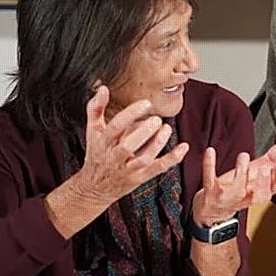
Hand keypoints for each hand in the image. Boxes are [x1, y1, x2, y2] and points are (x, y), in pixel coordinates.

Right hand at [72, 86, 188, 206]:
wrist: (94, 187)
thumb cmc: (97, 153)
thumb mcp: (92, 131)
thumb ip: (95, 109)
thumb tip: (102, 87)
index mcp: (103, 142)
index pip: (115, 127)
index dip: (131, 114)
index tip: (146, 103)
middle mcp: (115, 157)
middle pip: (129, 146)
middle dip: (144, 132)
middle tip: (157, 119)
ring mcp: (128, 169)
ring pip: (144, 159)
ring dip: (157, 144)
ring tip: (166, 128)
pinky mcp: (140, 178)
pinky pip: (158, 169)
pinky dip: (172, 158)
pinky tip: (183, 147)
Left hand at [191, 141, 275, 225]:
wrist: (210, 210)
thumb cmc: (233, 190)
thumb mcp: (253, 173)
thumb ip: (271, 159)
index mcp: (257, 193)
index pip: (274, 190)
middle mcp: (244, 198)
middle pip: (259, 196)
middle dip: (263, 182)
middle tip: (265, 167)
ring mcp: (227, 198)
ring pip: (236, 192)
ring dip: (241, 175)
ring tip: (244, 157)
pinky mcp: (209, 194)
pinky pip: (209, 181)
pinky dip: (209, 166)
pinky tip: (210, 152)